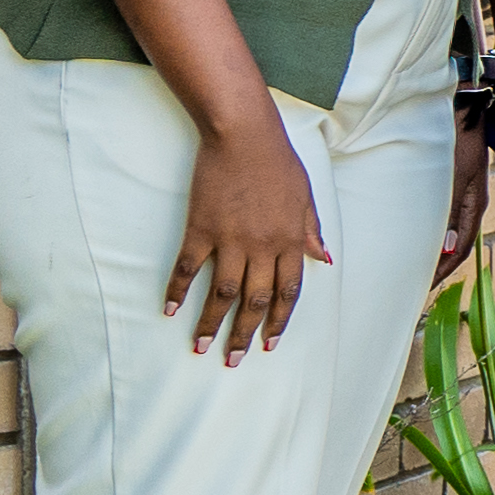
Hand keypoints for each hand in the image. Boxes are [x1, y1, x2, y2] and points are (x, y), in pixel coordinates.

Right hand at [170, 112, 329, 365]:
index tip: (270, 345)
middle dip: (245, 334)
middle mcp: (263, 246)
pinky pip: (188, 268)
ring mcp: (230, 239)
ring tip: (200, 347)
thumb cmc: (277, 161)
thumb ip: (312, 230)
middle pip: (256, 302)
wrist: (243, 134)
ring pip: (222, 293)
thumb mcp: (306, 196)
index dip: (280, 321)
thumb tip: (325, 258)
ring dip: (211, 324)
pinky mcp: (201, 229)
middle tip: (232, 360)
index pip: (289, 292)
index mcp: (291, 240)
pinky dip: (178, 290)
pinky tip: (169, 309)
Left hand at [433, 116, 494, 288]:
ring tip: (416, 265)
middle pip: (456, 245)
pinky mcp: (454, 185)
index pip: (461, 250)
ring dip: (436, 251)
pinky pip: (445, 218)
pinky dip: (434, 233)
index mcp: (475, 206)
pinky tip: (421, 235)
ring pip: (451, 233)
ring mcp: (464, 195)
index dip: (443, 271)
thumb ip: (452, 211)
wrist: (464, 106)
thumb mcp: (456, 173)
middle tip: (417, 285)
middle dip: (439, 267)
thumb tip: (449, 249)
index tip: (423, 288)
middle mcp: (471, 204)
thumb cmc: (459, 136)